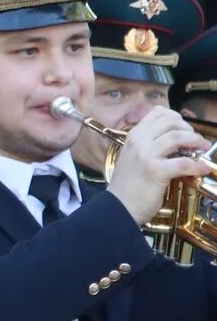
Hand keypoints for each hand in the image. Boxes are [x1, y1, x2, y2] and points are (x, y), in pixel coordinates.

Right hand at [107, 105, 208, 227]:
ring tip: (203, 149)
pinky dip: (197, 166)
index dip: (176, 117)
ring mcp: (146, 155)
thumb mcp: (133, 158)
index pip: (157, 112)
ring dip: (197, 141)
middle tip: (196, 141)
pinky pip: (183, 163)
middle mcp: (138, 141)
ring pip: (178, 136)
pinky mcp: (155, 171)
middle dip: (189, 129)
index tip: (184, 128)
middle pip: (171, 122)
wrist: (118, 207)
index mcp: (133, 136)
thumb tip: (175, 142)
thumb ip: (148, 146)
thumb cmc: (127, 186)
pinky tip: (202, 169)